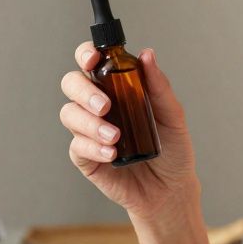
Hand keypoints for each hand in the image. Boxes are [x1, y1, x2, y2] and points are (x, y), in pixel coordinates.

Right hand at [60, 42, 199, 220]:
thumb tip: (147, 55)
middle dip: (84, 91)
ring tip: (116, 136)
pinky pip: (77, 145)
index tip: (94, 59)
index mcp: (117, 88)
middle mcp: (99, 105)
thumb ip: (159, 86)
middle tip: (106, 106)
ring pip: (70, 114)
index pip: (92, 62)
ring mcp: (89, 131)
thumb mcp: (173, 116)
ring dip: (90, 123)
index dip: (86, 54)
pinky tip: (111, 153)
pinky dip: (93, 147)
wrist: (171, 189)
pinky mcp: (86, 157)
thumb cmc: (172, 150)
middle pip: (72, 83)